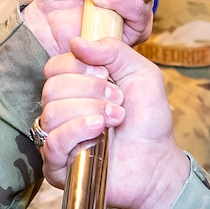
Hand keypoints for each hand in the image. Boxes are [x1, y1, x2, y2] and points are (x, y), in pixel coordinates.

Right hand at [39, 36, 190, 208]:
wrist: (158, 161)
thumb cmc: (149, 119)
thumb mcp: (140, 73)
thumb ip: (113, 50)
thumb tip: (76, 42)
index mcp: (75, 87)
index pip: (55, 66)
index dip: (80, 67)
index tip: (108, 76)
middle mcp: (62, 110)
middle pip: (51, 88)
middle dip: (90, 91)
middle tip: (118, 101)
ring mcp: (57, 137)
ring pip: (52, 112)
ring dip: (89, 111)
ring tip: (115, 119)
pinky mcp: (57, 166)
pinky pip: (52, 142)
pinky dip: (77, 131)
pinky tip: (99, 132)